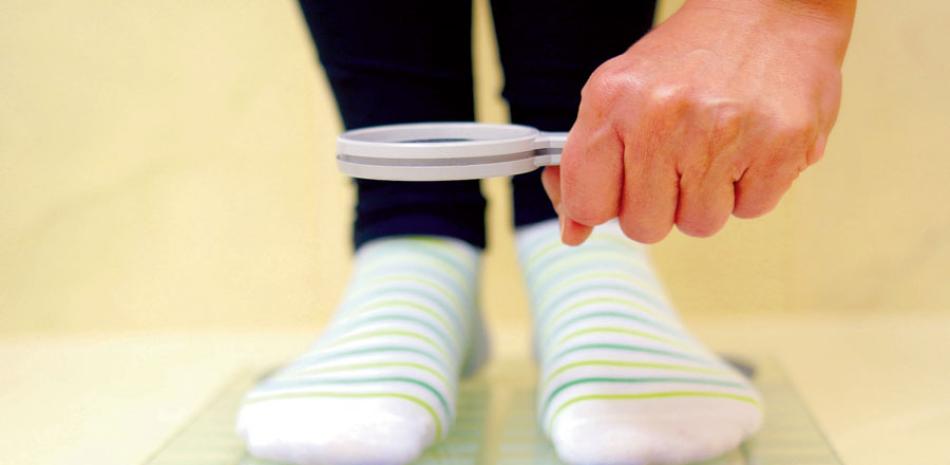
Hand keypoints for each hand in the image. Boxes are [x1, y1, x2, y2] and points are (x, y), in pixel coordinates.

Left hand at [544, 0, 854, 244]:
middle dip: (660, 204)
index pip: (586, 202)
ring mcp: (722, 131)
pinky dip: (751, 187)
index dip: (603, 207)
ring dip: (708, 197)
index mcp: (612, 99)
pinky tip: (749, 144)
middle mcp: (662, 115)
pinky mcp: (780, 144)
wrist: (770, 8)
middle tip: (678, 160)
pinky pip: (751, 209)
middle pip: (643, 226)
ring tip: (717, 146)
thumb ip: (590, 161)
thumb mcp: (623, 92)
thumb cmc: (691, 58)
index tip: (618, 193)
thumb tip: (572, 233)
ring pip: (699, 223)